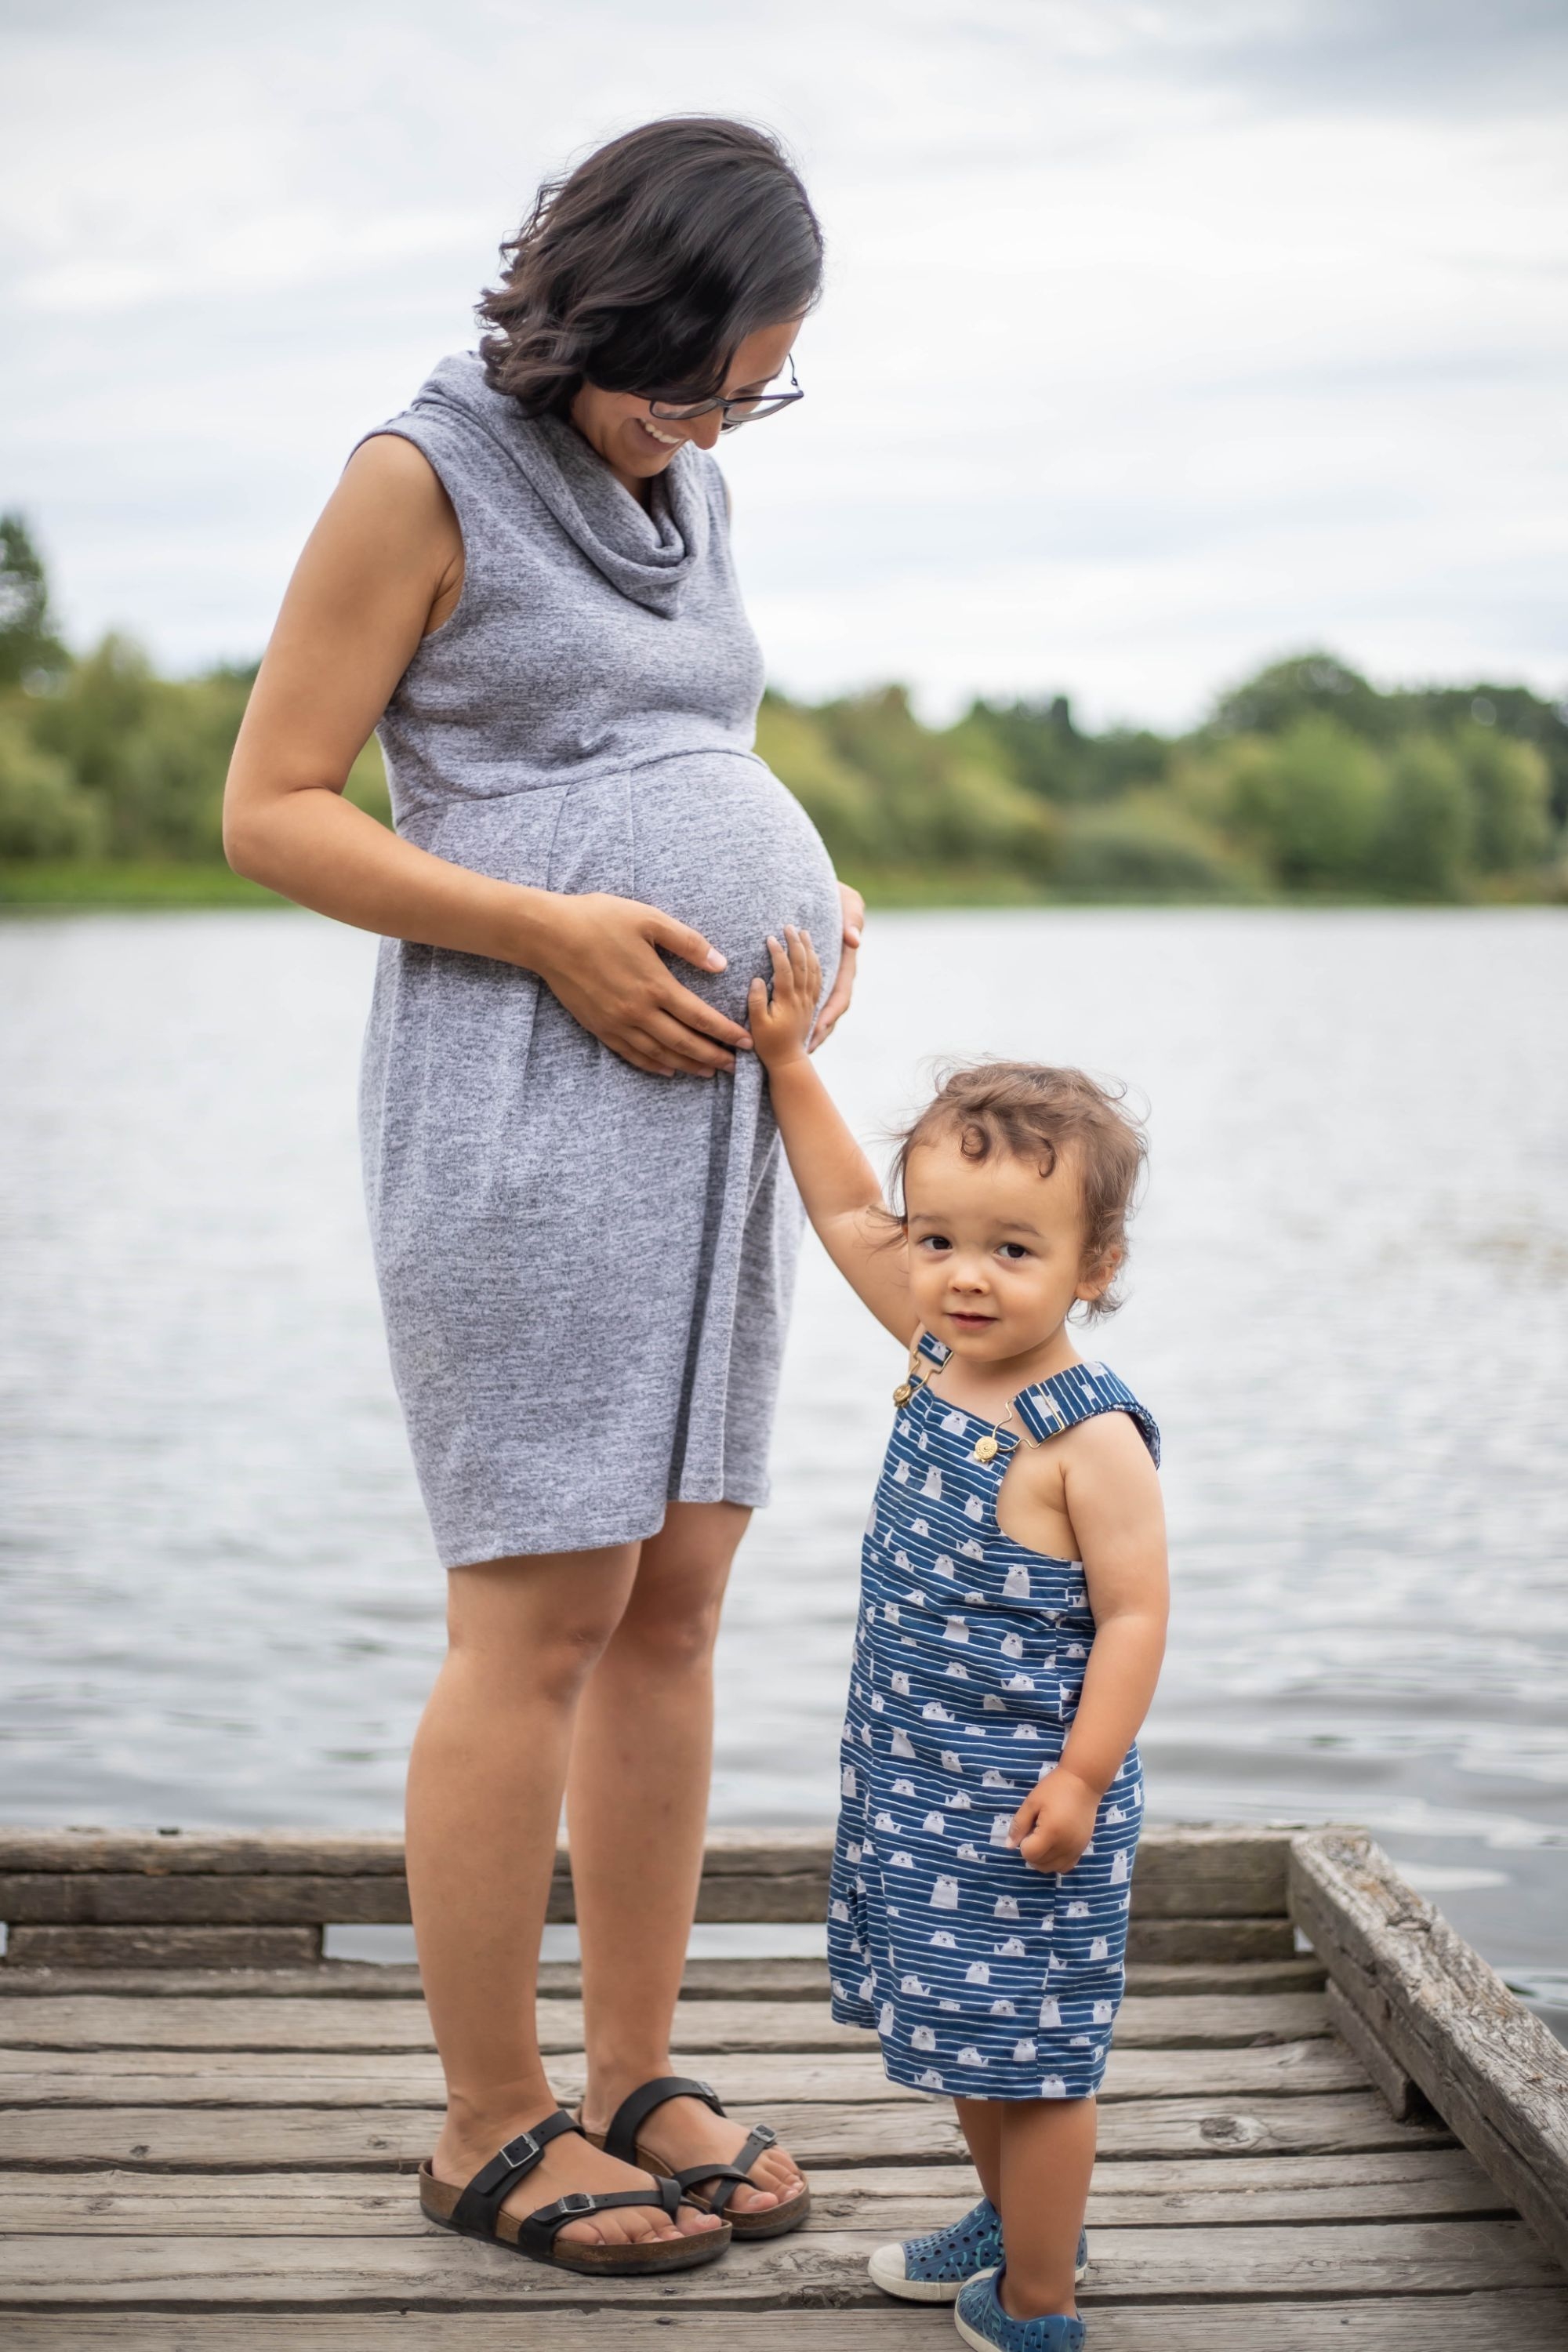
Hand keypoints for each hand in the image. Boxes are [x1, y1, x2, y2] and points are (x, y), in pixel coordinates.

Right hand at [528, 893, 752, 1077]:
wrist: (548, 936)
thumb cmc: (599, 919)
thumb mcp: (649, 920)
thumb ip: (687, 942)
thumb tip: (720, 963)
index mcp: (656, 984)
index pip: (701, 1017)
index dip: (726, 1032)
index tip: (746, 1041)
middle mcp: (639, 1011)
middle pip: (684, 1042)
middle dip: (713, 1055)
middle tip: (735, 1065)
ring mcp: (617, 1023)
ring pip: (660, 1054)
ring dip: (687, 1065)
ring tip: (709, 1071)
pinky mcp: (599, 1027)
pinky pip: (632, 1054)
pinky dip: (653, 1065)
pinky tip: (667, 1069)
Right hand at [748, 925, 822, 1070]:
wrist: (788, 1060)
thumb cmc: (768, 1044)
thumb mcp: (756, 1026)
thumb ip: (756, 1002)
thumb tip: (758, 979)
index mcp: (787, 1001)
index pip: (784, 969)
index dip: (778, 952)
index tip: (771, 937)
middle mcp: (801, 998)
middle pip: (802, 964)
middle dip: (796, 943)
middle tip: (789, 926)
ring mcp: (808, 1000)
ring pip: (813, 969)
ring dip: (809, 949)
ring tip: (804, 933)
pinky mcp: (811, 1004)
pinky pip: (818, 979)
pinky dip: (817, 963)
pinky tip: (813, 955)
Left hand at [809, 882, 863, 1050]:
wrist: (824, 888)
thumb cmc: (836, 893)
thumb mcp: (849, 902)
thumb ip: (853, 918)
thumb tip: (853, 940)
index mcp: (845, 963)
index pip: (841, 996)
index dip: (830, 1015)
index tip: (818, 1030)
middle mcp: (836, 973)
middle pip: (831, 1010)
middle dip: (821, 1030)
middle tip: (807, 1049)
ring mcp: (825, 974)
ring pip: (820, 1006)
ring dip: (813, 1026)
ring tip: (801, 1047)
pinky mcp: (811, 972)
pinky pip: (808, 997)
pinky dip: (802, 1011)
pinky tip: (790, 1023)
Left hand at [1007, 1767, 1100, 1875]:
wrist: (1083, 1782)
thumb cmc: (1054, 1788)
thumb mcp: (1032, 1802)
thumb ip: (1019, 1825)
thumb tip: (1009, 1846)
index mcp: (1051, 1833)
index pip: (1029, 1854)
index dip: (1023, 1844)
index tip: (1029, 1828)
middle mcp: (1066, 1845)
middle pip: (1040, 1864)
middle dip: (1032, 1852)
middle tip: (1035, 1831)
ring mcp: (1077, 1849)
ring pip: (1053, 1868)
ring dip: (1043, 1859)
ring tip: (1044, 1839)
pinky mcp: (1083, 1848)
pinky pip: (1066, 1866)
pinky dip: (1056, 1861)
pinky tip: (1054, 1845)